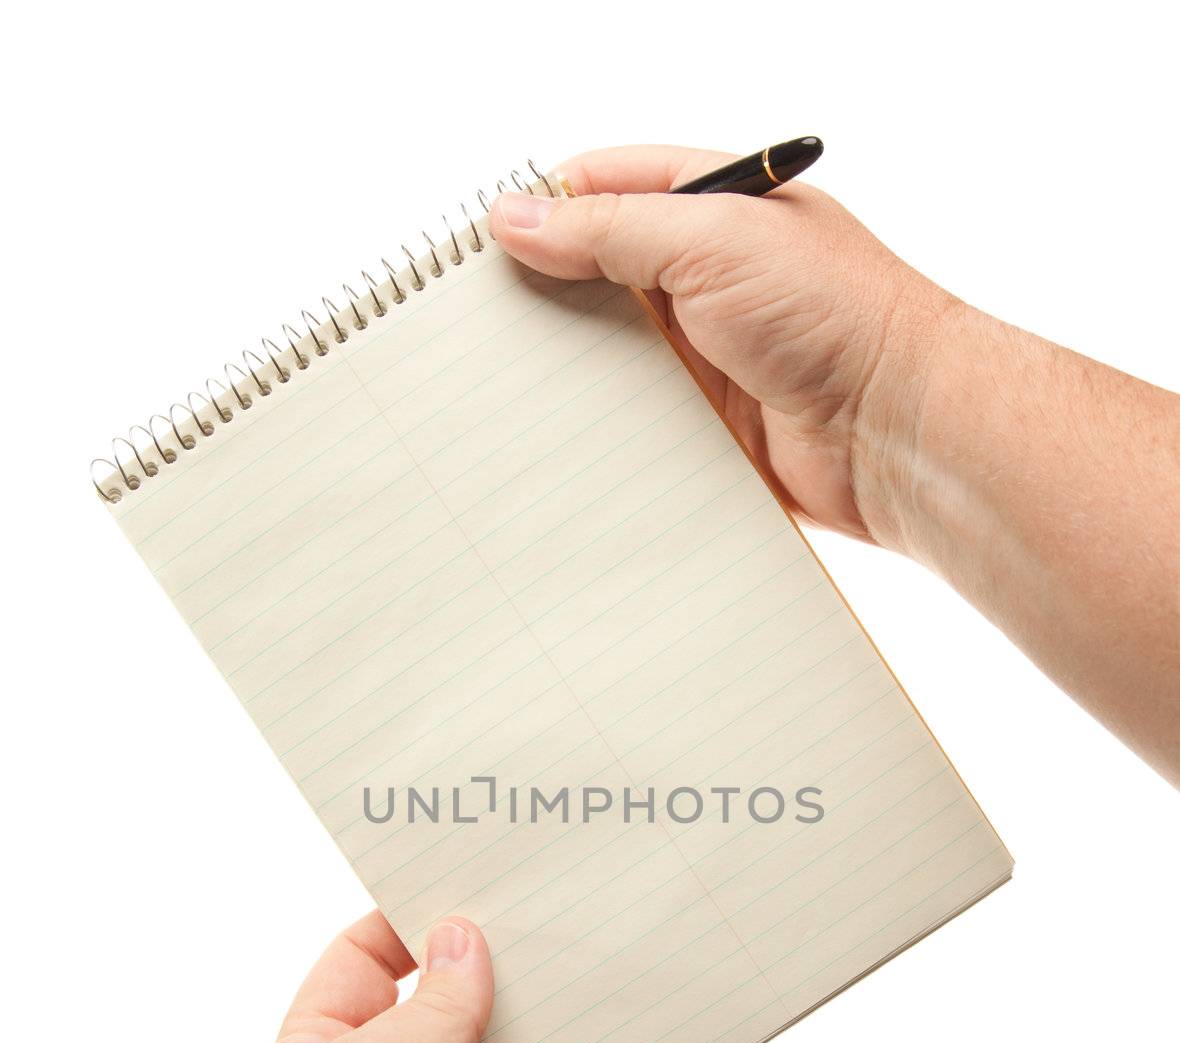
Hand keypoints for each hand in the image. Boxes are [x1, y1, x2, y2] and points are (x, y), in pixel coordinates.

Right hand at [491, 147, 1179, 783]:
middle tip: (487, 316)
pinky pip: (633, 413)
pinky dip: (600, 418)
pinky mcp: (707, 419)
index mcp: (717, 207)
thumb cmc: (838, 317)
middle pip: (598, 270)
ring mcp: (706, 349)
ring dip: (571, 361)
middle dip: (547, 289)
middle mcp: (709, 273)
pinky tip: (562, 426)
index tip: (489, 242)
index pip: (608, 186)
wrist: (896, 431)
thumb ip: (610, 229)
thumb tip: (517, 217)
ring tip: (512, 375)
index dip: (546, 206)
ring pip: (609, 347)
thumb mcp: (713, 241)